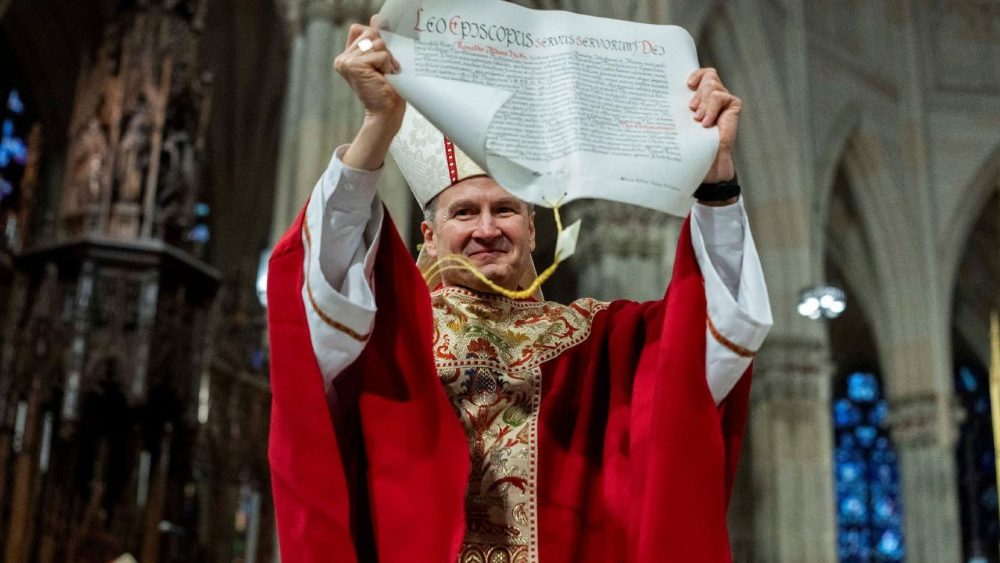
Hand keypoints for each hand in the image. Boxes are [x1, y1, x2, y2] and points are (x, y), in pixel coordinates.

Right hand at [334, 15, 404, 128]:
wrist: (386, 113)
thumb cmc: (387, 90)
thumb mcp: (382, 60)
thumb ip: (376, 40)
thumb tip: (376, 17)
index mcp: (346, 56)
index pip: (362, 30)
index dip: (376, 41)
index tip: (380, 62)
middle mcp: (343, 58)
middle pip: (371, 34)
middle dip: (384, 50)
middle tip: (384, 70)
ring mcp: (346, 61)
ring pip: (377, 43)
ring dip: (388, 59)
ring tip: (385, 75)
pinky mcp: (354, 65)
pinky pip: (380, 54)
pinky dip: (388, 66)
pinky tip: (384, 78)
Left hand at [687, 68, 740, 182]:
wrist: (707, 158)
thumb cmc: (693, 140)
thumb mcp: (684, 118)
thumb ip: (683, 103)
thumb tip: (668, 89)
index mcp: (703, 96)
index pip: (703, 74)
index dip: (697, 74)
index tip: (688, 85)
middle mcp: (715, 95)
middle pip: (708, 76)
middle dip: (698, 92)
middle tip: (692, 109)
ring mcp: (725, 99)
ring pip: (711, 85)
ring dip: (703, 103)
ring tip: (699, 119)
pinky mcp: (734, 104)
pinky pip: (719, 96)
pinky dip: (711, 109)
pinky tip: (707, 123)